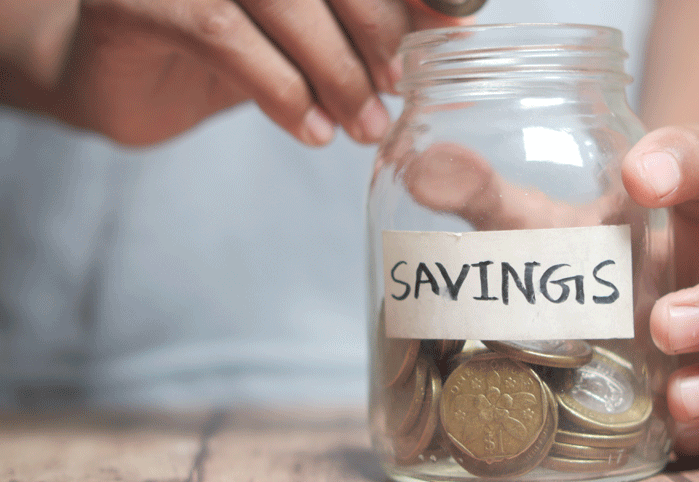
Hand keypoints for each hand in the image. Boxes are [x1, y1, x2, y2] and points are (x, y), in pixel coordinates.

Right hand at [13, 0, 469, 145]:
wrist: (123, 74)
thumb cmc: (230, 43)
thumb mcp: (311, 27)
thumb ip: (372, 17)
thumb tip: (456, 18)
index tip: (447, 31)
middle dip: (374, 31)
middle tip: (396, 89)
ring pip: (281, 2)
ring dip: (334, 72)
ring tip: (362, 126)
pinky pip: (226, 38)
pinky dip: (281, 91)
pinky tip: (309, 131)